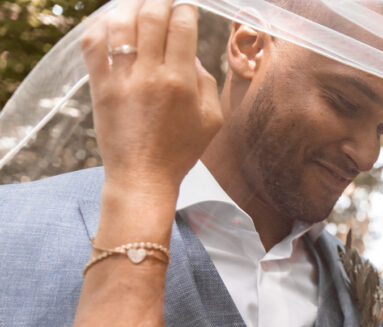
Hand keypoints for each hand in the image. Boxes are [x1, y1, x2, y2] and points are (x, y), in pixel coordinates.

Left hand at [81, 0, 221, 202]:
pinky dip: (101, 24)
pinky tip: (113, 19)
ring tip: (140, 3)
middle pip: (152, 17)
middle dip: (161, 1)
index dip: (186, 9)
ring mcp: (121, 79)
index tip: (187, 7)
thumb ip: (206, 83)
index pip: (182, 27)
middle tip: (166, 0)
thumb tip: (190, 55)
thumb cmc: (180, 151)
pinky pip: (93, 43)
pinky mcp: (99, 85)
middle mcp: (149, 75)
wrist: (143, 177)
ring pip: (121, 23)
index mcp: (180, 82)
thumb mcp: (212, 120)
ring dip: (132, 5)